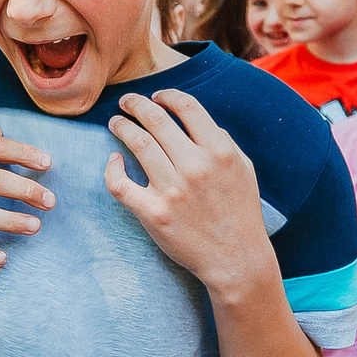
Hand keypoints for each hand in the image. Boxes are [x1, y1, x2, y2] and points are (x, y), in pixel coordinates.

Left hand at [104, 90, 275, 299]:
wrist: (237, 260)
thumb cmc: (241, 213)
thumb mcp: (244, 170)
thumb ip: (223, 142)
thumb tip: (196, 121)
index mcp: (219, 151)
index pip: (187, 107)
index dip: (167, 96)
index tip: (157, 97)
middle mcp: (195, 166)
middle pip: (155, 119)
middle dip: (136, 104)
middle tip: (126, 102)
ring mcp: (172, 190)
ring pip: (136, 144)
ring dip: (121, 126)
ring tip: (116, 122)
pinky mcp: (154, 213)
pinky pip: (120, 184)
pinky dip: (112, 168)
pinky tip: (114, 160)